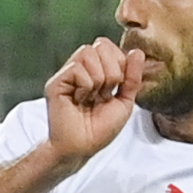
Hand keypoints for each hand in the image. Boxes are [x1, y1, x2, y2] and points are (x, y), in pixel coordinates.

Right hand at [41, 38, 150, 171]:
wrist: (82, 147)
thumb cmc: (100, 129)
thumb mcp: (125, 101)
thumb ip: (132, 76)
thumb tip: (137, 52)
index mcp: (95, 70)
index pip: (108, 46)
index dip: (119, 63)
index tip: (114, 89)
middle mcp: (79, 68)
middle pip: (100, 45)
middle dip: (112, 71)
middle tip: (103, 94)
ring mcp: (66, 75)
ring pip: (88, 53)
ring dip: (99, 79)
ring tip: (91, 98)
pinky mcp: (55, 83)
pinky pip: (77, 69)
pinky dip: (85, 87)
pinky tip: (79, 100)